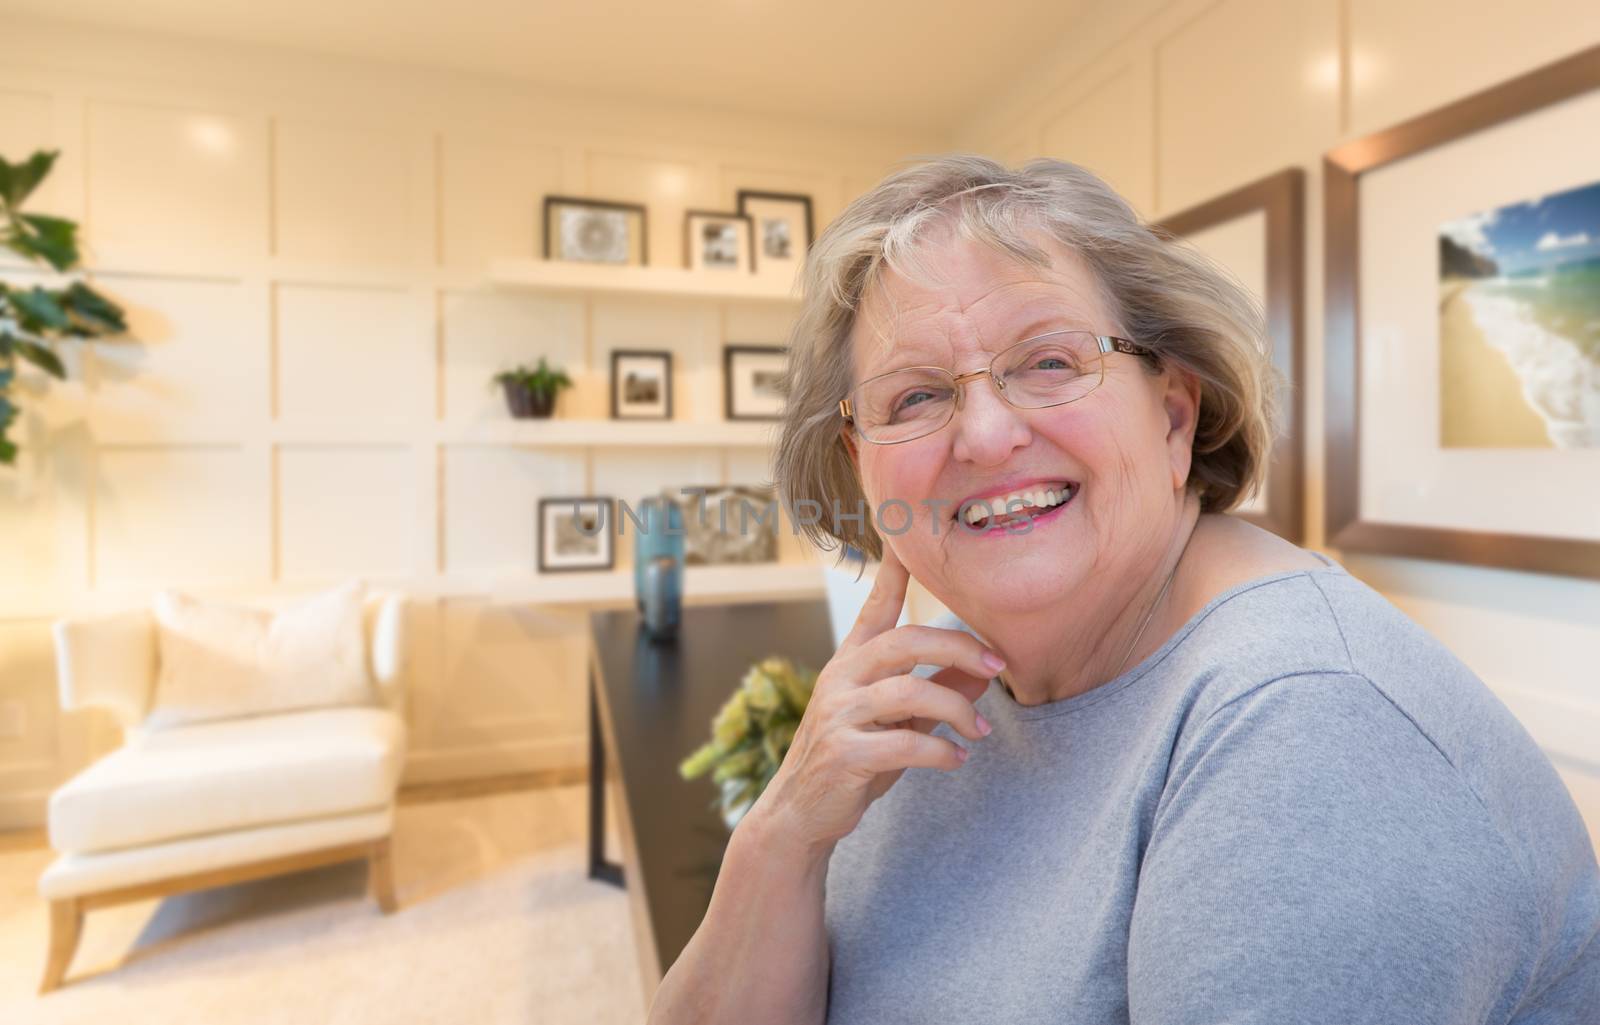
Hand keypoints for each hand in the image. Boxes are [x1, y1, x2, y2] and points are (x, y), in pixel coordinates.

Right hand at [746, 544, 1002, 858]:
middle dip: (959, 648)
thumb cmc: (854, 759)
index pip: (876, 606)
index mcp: (851, 660)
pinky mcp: (843, 753)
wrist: (800, 813)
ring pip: (910, 692)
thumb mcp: (897, 722)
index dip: (893, 571)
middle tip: (998, 666)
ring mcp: (838, 714)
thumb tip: (985, 672)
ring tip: (978, 733)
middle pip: (906, 642)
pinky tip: (956, 760)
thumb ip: (937, 693)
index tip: (907, 535)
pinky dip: (941, 752)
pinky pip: (905, 744)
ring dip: (958, 711)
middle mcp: (841, 677)